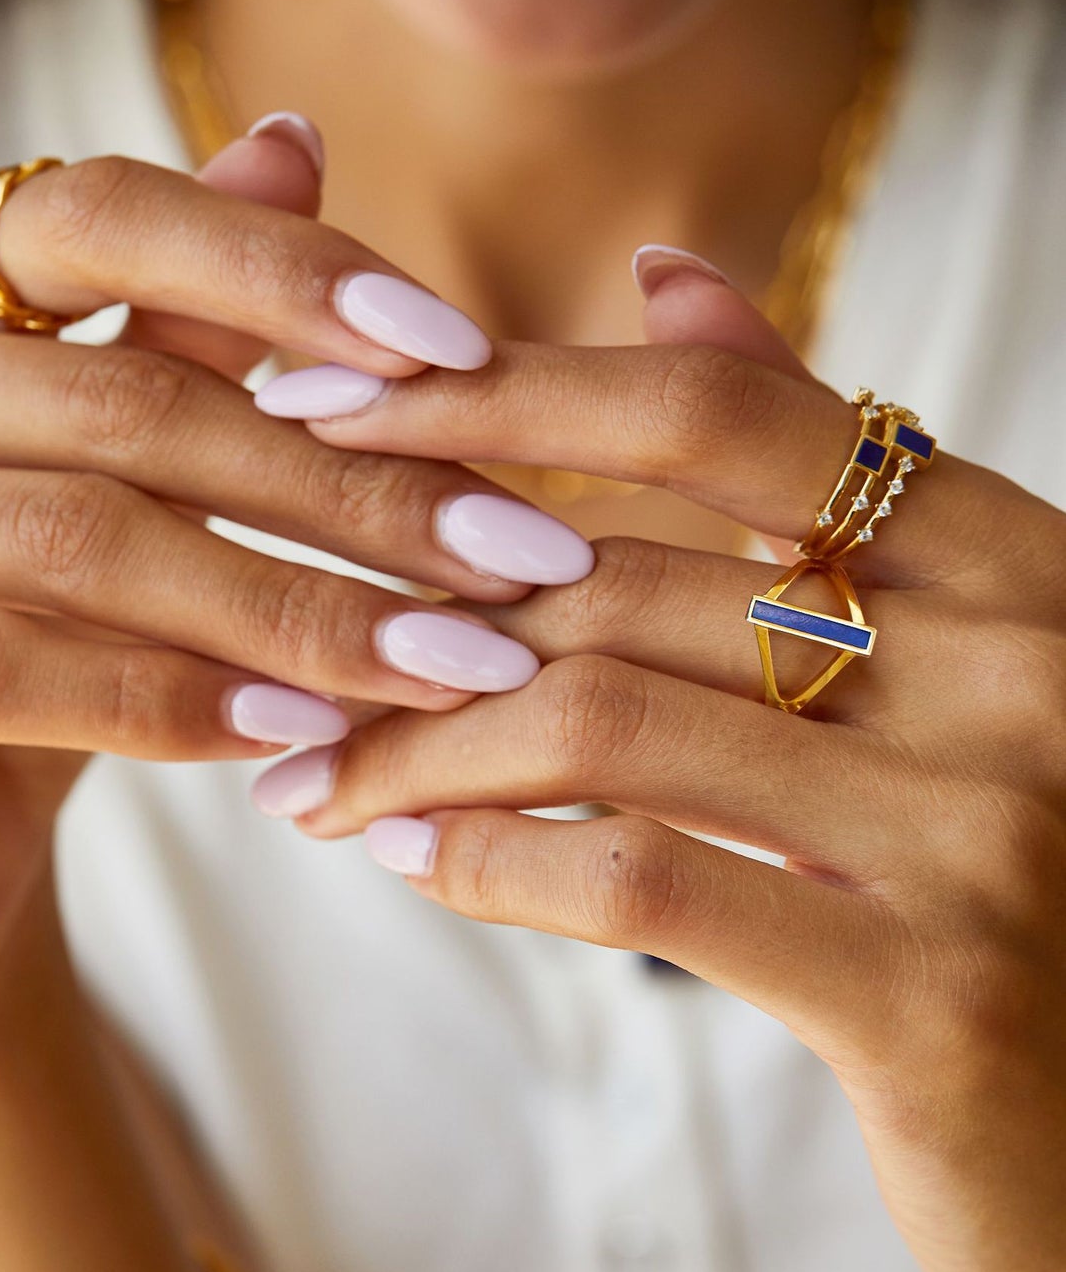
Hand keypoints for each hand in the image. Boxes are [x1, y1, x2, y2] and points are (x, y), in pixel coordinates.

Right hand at [0, 123, 584, 1001]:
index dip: (287, 272)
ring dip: (290, 608)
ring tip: (445, 661)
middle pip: (124, 402)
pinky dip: (163, 701)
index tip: (460, 352)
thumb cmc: (29, 628)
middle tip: (513, 557)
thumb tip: (297, 141)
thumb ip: (183, 316)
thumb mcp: (115, 471)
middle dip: (348, 490)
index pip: (99, 211)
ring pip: (75, 538)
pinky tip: (295, 733)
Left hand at [255, 261, 1065, 1271]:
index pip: (714, 414)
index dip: (499, 396)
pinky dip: (490, 864)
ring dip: (416, 749)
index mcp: (1007, 554)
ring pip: (602, 725)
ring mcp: (985, 828)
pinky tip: (404, 858)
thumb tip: (670, 276)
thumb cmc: (1002, 852)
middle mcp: (1016, 662)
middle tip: (279, 631)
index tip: (327, 409)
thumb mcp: (934, 637)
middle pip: (621, 581)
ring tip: (310, 771)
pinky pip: (640, 884)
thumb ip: (808, 466)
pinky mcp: (932, 995)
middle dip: (411, 609)